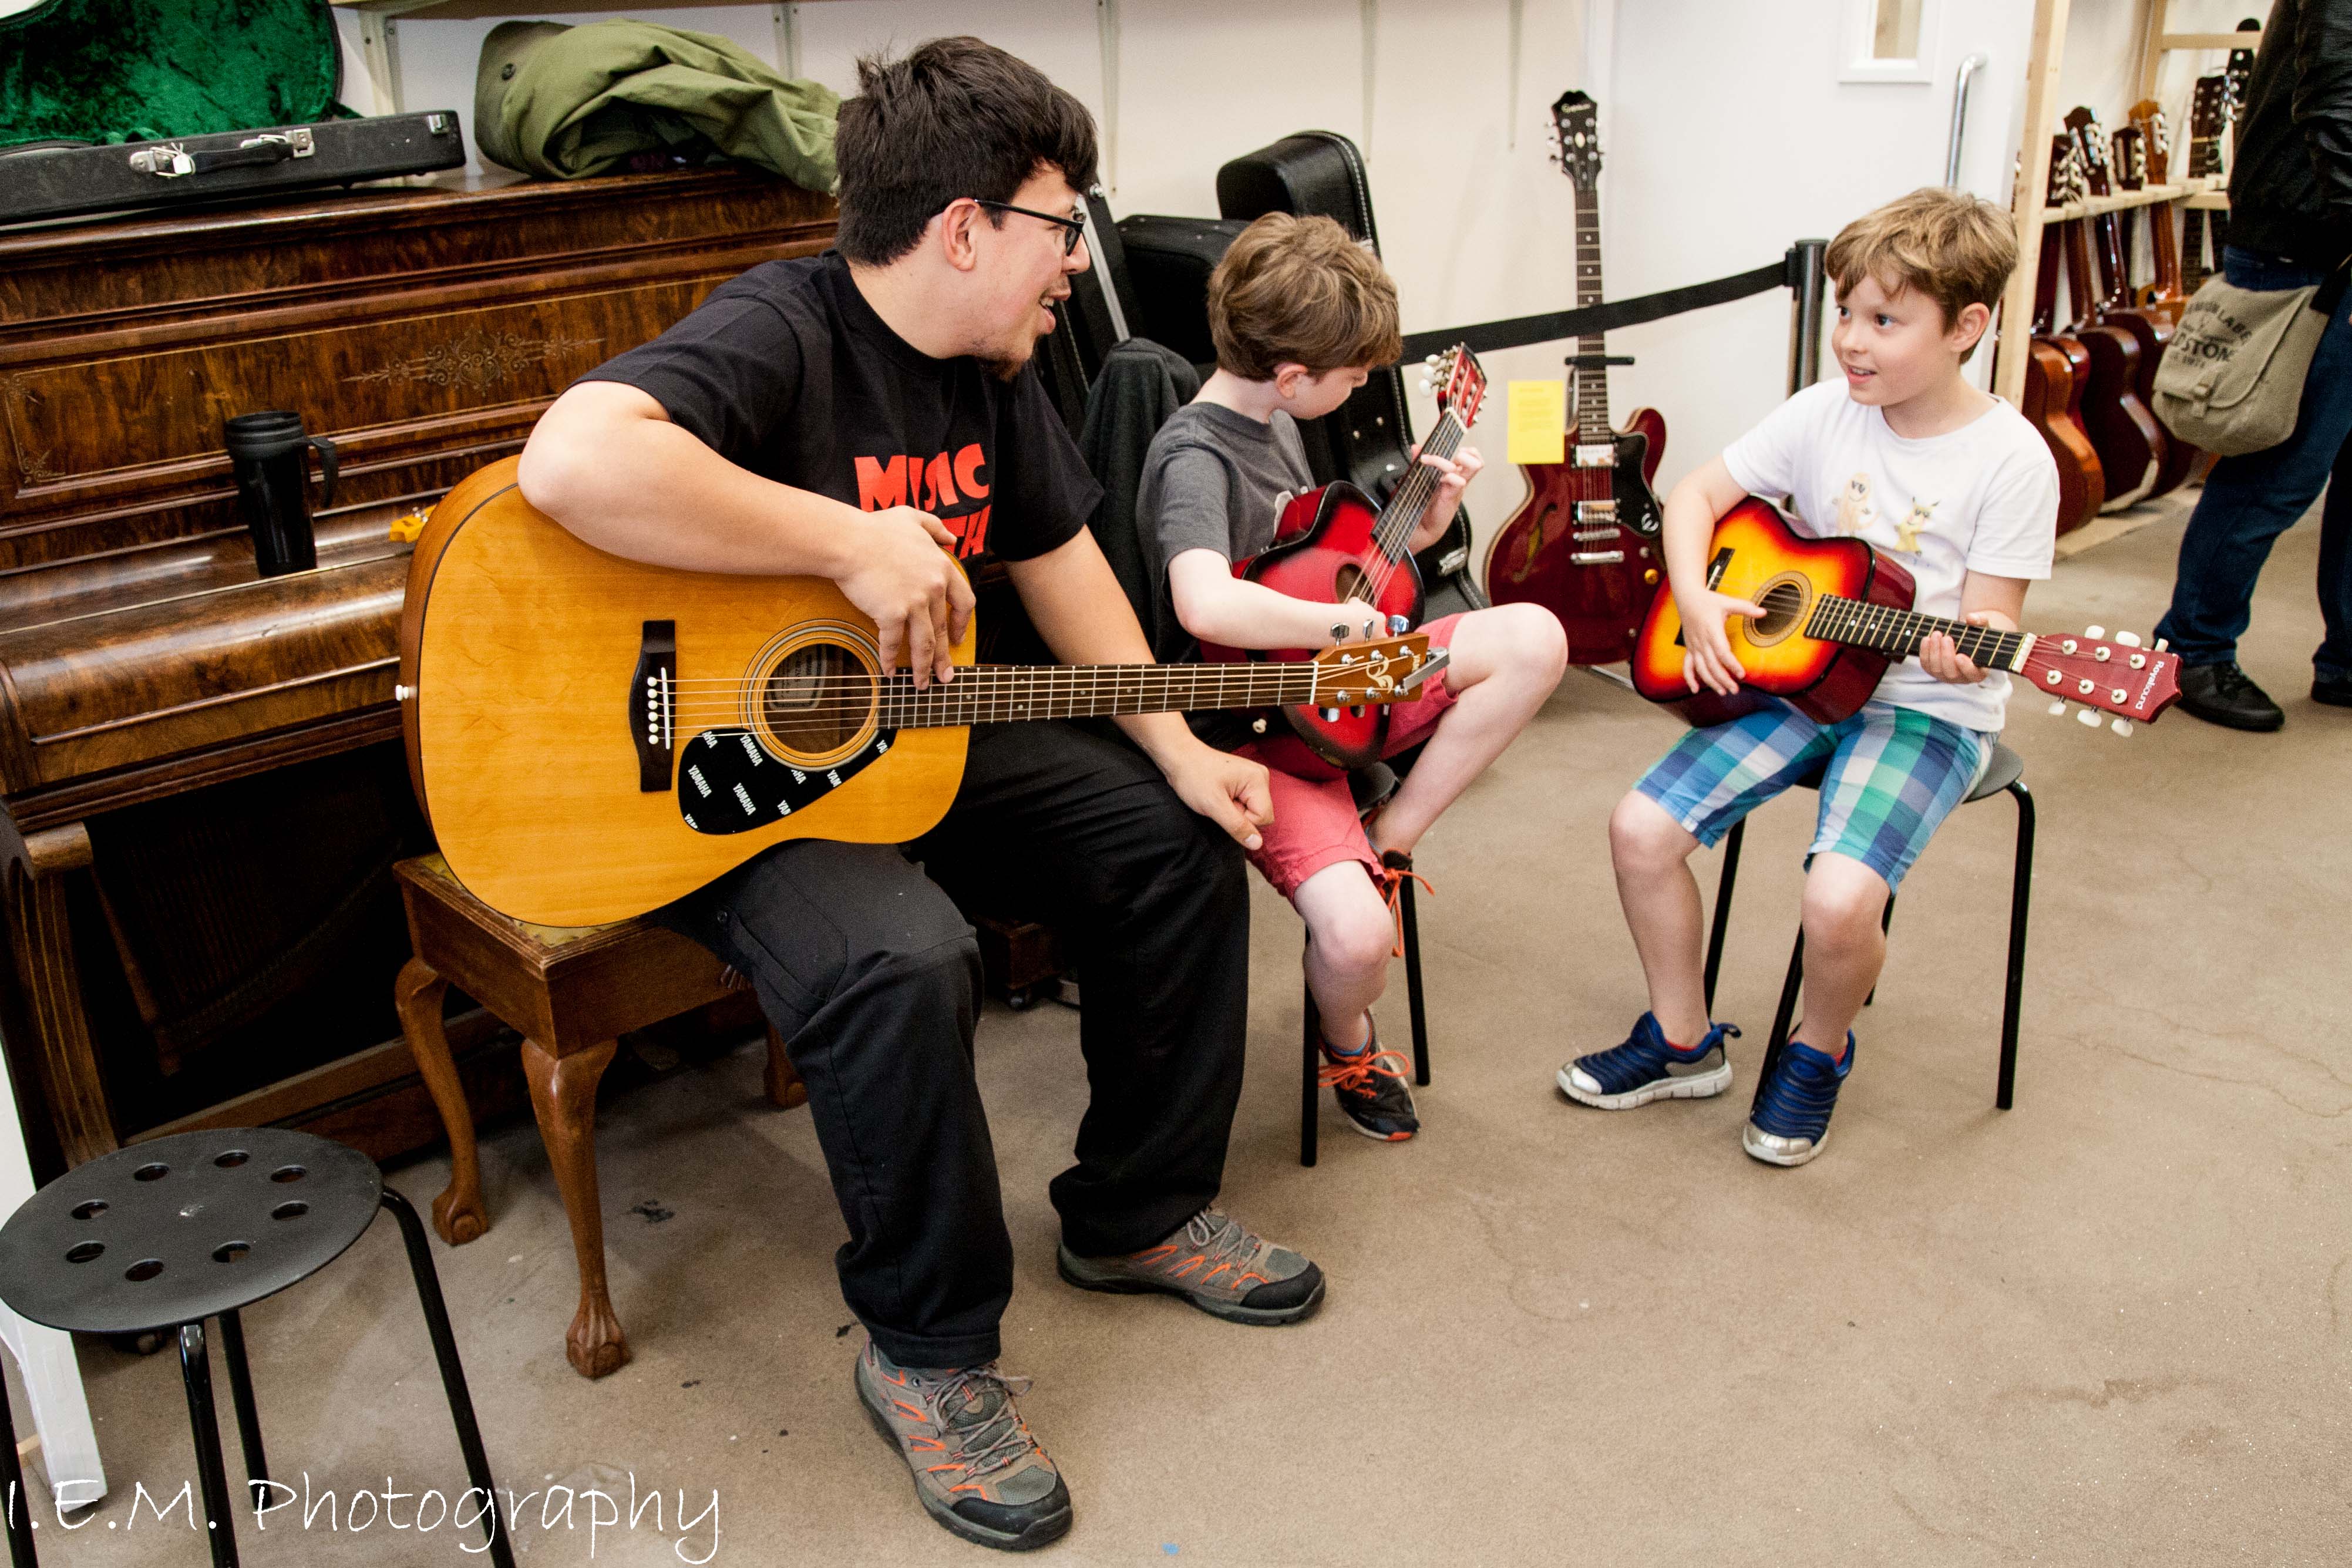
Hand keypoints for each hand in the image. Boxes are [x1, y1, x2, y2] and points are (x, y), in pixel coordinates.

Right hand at [835, 507, 974, 687]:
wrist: (848, 540)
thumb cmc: (876, 528)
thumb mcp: (912, 517)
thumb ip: (935, 527)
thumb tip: (952, 538)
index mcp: (941, 568)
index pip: (964, 602)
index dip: (961, 623)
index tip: (958, 637)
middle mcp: (933, 587)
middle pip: (943, 629)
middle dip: (944, 657)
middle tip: (946, 676)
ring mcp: (914, 602)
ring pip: (924, 643)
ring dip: (923, 667)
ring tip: (923, 685)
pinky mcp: (891, 613)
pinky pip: (893, 643)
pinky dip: (889, 660)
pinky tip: (888, 673)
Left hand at [1158, 741, 1272, 851]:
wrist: (1180, 757)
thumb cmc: (1194, 777)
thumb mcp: (1214, 806)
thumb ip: (1237, 826)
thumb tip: (1258, 844)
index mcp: (1258, 780)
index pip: (1263, 818)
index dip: (1242, 821)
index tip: (1223, 806)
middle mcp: (1261, 777)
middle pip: (1261, 815)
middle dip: (1239, 815)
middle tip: (1219, 802)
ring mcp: (1254, 778)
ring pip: (1253, 811)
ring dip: (1235, 811)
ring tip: (1218, 797)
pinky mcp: (1246, 781)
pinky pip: (1246, 804)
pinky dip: (1232, 805)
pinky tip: (1220, 794)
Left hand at [1408, 441, 1482, 551]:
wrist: (1420, 527)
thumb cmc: (1421, 504)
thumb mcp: (1419, 478)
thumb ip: (1418, 461)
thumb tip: (1416, 446)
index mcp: (1454, 473)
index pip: (1471, 454)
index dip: (1464, 448)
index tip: (1446, 449)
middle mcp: (1459, 478)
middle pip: (1475, 457)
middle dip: (1459, 451)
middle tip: (1442, 458)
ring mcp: (1458, 487)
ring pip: (1474, 465)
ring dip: (1456, 461)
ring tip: (1442, 468)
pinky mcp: (1453, 497)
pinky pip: (1459, 481)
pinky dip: (1448, 476)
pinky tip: (1439, 481)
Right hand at [1676, 587, 1767, 695]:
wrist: (1687, 598)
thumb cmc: (1708, 600)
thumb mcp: (1727, 602)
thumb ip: (1746, 608)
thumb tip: (1764, 612)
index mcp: (1712, 631)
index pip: (1722, 652)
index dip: (1732, 665)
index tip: (1742, 674)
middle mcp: (1702, 641)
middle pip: (1712, 665)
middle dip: (1724, 679)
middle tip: (1735, 689)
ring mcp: (1694, 646)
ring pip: (1701, 669)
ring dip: (1711, 682)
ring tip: (1723, 692)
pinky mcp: (1689, 648)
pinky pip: (1687, 666)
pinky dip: (1690, 679)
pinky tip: (1695, 689)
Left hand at [1920, 610, 2000, 683]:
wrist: (1965, 638)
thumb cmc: (1977, 634)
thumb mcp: (1983, 626)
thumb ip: (1981, 620)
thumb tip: (1971, 618)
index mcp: (1979, 671)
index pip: (1973, 674)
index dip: (1966, 668)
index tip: (1960, 656)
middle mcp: (1962, 678)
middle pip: (1951, 673)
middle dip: (1946, 655)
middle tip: (1946, 638)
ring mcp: (1946, 676)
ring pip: (1936, 670)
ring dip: (1934, 651)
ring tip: (1936, 634)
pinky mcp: (1934, 671)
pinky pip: (1926, 665)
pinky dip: (1925, 652)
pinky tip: (1927, 639)